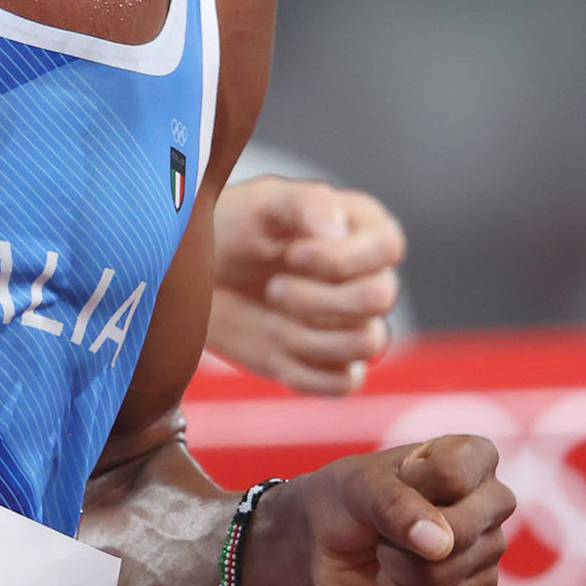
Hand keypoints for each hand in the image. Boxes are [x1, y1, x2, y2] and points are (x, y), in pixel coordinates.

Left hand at [206, 175, 403, 394]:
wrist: (197, 277)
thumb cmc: (234, 229)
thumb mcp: (263, 203)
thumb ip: (304, 203)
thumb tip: (335, 229)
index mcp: (362, 230)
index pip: (388, 248)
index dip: (341, 259)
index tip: (292, 254)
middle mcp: (368, 277)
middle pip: (379, 298)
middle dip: (319, 299)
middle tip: (273, 289)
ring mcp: (352, 323)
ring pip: (366, 344)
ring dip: (308, 335)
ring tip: (270, 319)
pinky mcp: (330, 363)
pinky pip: (343, 383)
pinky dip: (305, 371)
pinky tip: (275, 349)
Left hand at [259, 436, 513, 585]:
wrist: (328, 543)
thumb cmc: (347, 499)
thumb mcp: (357, 487)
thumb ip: (394, 504)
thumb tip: (441, 545)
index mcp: (474, 457)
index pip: (454, 477)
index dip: (409, 486)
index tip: (396, 479)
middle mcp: (492, 501)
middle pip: (460, 532)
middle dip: (400, 538)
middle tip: (384, 526)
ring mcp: (489, 548)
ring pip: (445, 574)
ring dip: (396, 568)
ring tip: (388, 550)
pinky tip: (396, 578)